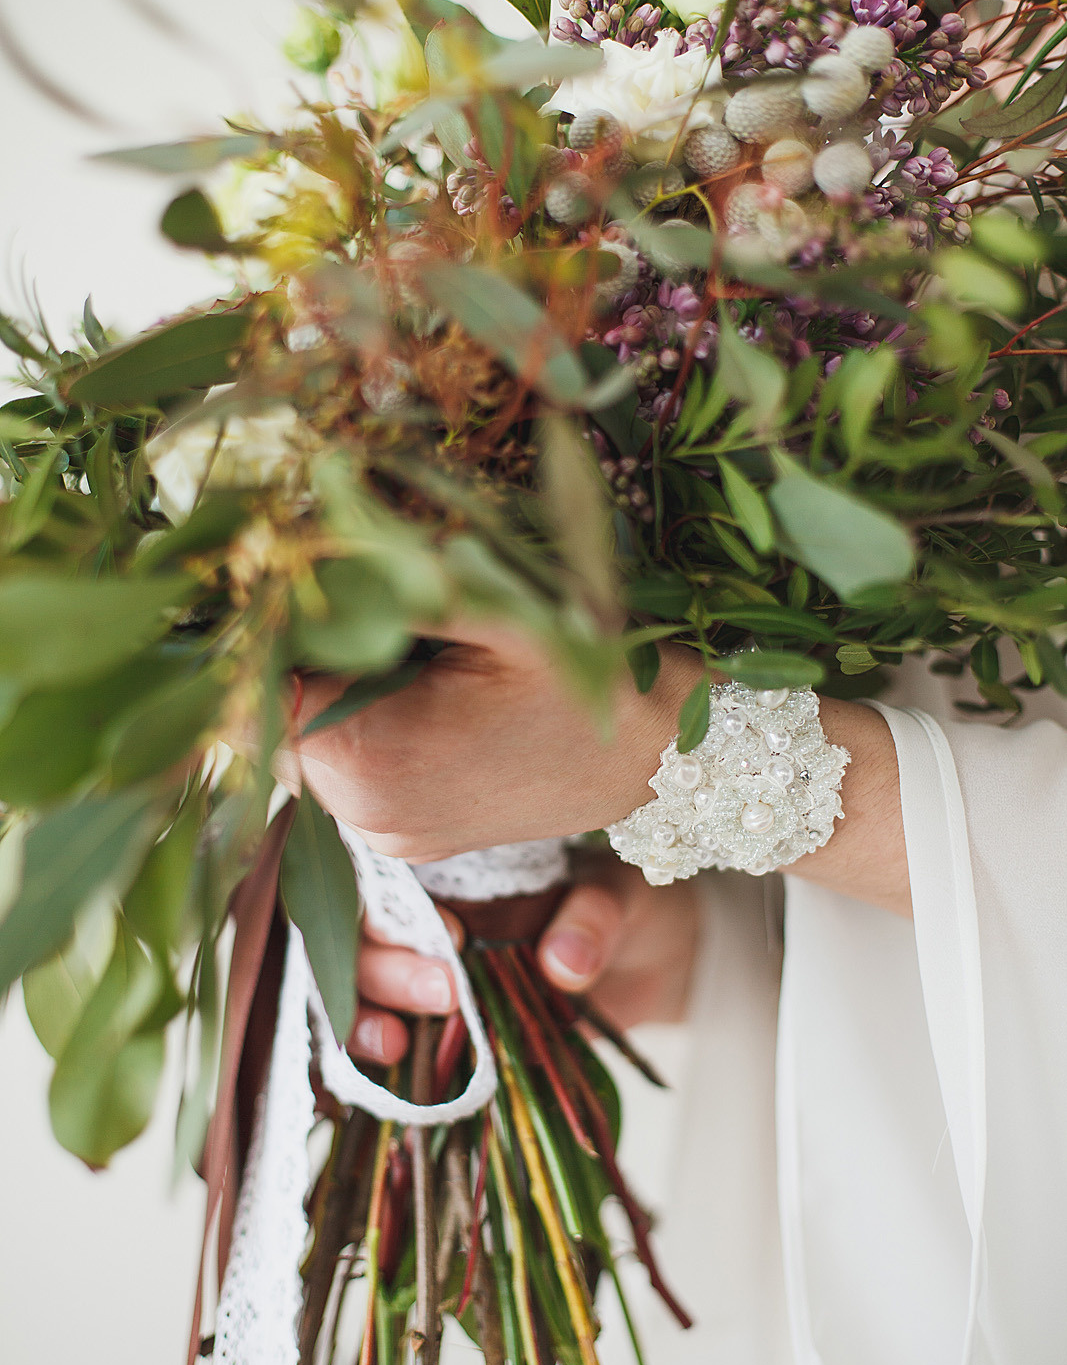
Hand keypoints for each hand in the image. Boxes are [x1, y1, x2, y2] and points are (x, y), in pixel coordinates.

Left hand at [285, 621, 909, 915]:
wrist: (687, 764)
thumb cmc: (611, 682)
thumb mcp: (510, 609)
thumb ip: (394, 578)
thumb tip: (304, 532)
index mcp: (374, 766)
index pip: (257, 686)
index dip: (274, 619)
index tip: (307, 559)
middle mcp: (366, 817)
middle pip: (280, 710)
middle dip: (312, 641)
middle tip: (375, 578)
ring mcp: (389, 832)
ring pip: (314, 733)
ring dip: (342, 673)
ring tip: (421, 628)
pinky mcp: (410, 828)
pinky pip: (354, 757)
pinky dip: (369, 708)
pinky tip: (430, 671)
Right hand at [347, 853, 702, 1064]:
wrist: (650, 963)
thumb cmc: (625, 908)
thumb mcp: (620, 898)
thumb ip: (593, 919)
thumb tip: (563, 963)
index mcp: (454, 863)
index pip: (387, 872)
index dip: (398, 902)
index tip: (449, 935)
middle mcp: (423, 912)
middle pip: (360, 934)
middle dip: (387, 968)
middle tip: (446, 993)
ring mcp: (422, 969)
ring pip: (356, 988)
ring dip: (366, 1016)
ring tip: (400, 1042)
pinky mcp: (434, 1025)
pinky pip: (384, 1037)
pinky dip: (374, 1056)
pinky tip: (396, 1064)